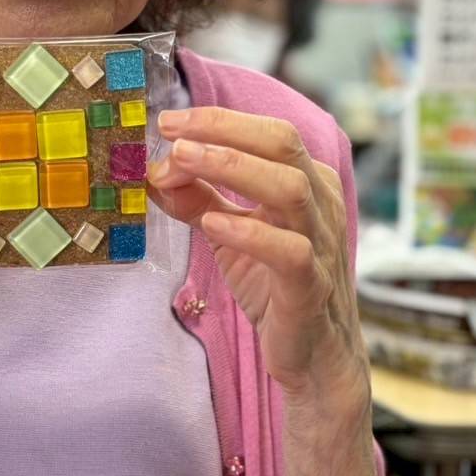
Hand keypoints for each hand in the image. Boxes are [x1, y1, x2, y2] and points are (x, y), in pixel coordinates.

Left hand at [149, 106, 366, 401]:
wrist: (312, 354)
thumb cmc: (274, 285)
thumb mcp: (230, 233)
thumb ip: (199, 199)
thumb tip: (155, 170)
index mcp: (307, 181)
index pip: (268, 132)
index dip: (218, 121)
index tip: (168, 121)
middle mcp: (320, 203)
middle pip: (283, 144)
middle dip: (224, 130)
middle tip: (172, 133)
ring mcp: (320, 243)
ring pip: (290, 188)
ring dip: (232, 168)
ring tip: (182, 163)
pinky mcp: (310, 286)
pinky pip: (289, 251)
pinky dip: (250, 232)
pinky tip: (212, 224)